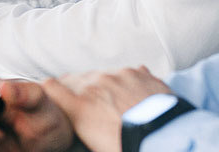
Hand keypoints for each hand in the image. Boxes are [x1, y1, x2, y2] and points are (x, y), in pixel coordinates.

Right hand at [41, 67, 171, 151]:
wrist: (166, 139)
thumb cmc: (127, 145)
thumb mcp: (92, 138)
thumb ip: (77, 116)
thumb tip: (74, 112)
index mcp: (80, 105)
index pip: (51, 87)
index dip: (51, 91)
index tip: (53, 96)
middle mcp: (95, 84)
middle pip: (76, 79)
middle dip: (78, 89)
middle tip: (88, 105)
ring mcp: (118, 75)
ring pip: (101, 74)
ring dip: (103, 85)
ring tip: (115, 104)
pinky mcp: (139, 73)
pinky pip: (126, 73)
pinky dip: (125, 83)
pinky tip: (132, 96)